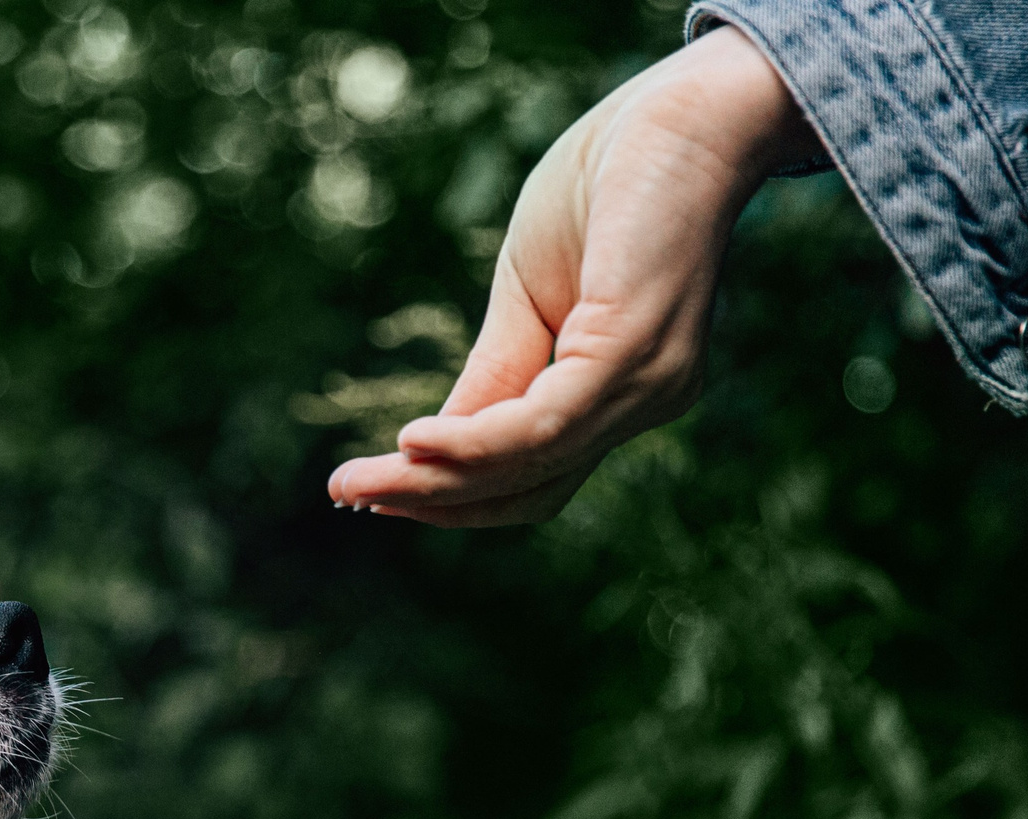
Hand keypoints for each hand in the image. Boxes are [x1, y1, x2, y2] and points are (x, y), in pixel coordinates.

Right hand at [327, 26, 816, 526]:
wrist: (681, 109)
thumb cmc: (608, 186)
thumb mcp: (526, 295)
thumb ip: (493, 375)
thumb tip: (428, 448)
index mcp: (619, 391)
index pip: (531, 476)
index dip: (451, 495)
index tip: (371, 493)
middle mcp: (643, 403)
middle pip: (525, 489)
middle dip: (430, 501)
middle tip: (346, 497)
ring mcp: (647, 385)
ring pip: (527, 467)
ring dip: (434, 480)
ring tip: (361, 483)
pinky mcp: (634, 354)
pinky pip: (542, 426)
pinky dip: (473, 441)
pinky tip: (414, 439)